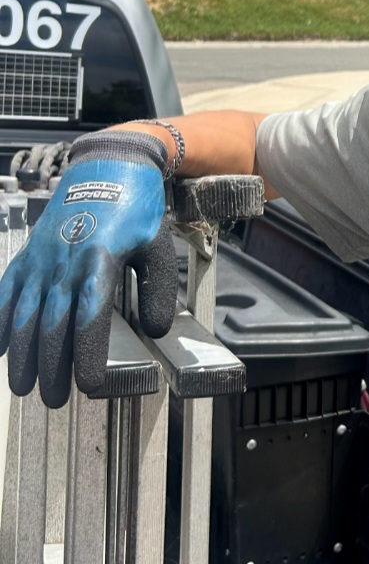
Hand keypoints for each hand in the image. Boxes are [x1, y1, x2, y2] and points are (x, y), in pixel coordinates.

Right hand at [0, 133, 177, 406]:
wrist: (109, 164)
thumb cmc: (136, 208)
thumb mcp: (158, 247)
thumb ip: (157, 291)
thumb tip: (154, 331)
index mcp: (100, 260)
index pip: (89, 318)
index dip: (85, 355)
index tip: (88, 385)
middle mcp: (63, 261)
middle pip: (51, 324)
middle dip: (50, 366)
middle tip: (55, 398)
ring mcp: (40, 258)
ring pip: (22, 313)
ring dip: (20, 354)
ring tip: (23, 386)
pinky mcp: (27, 254)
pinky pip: (4, 291)